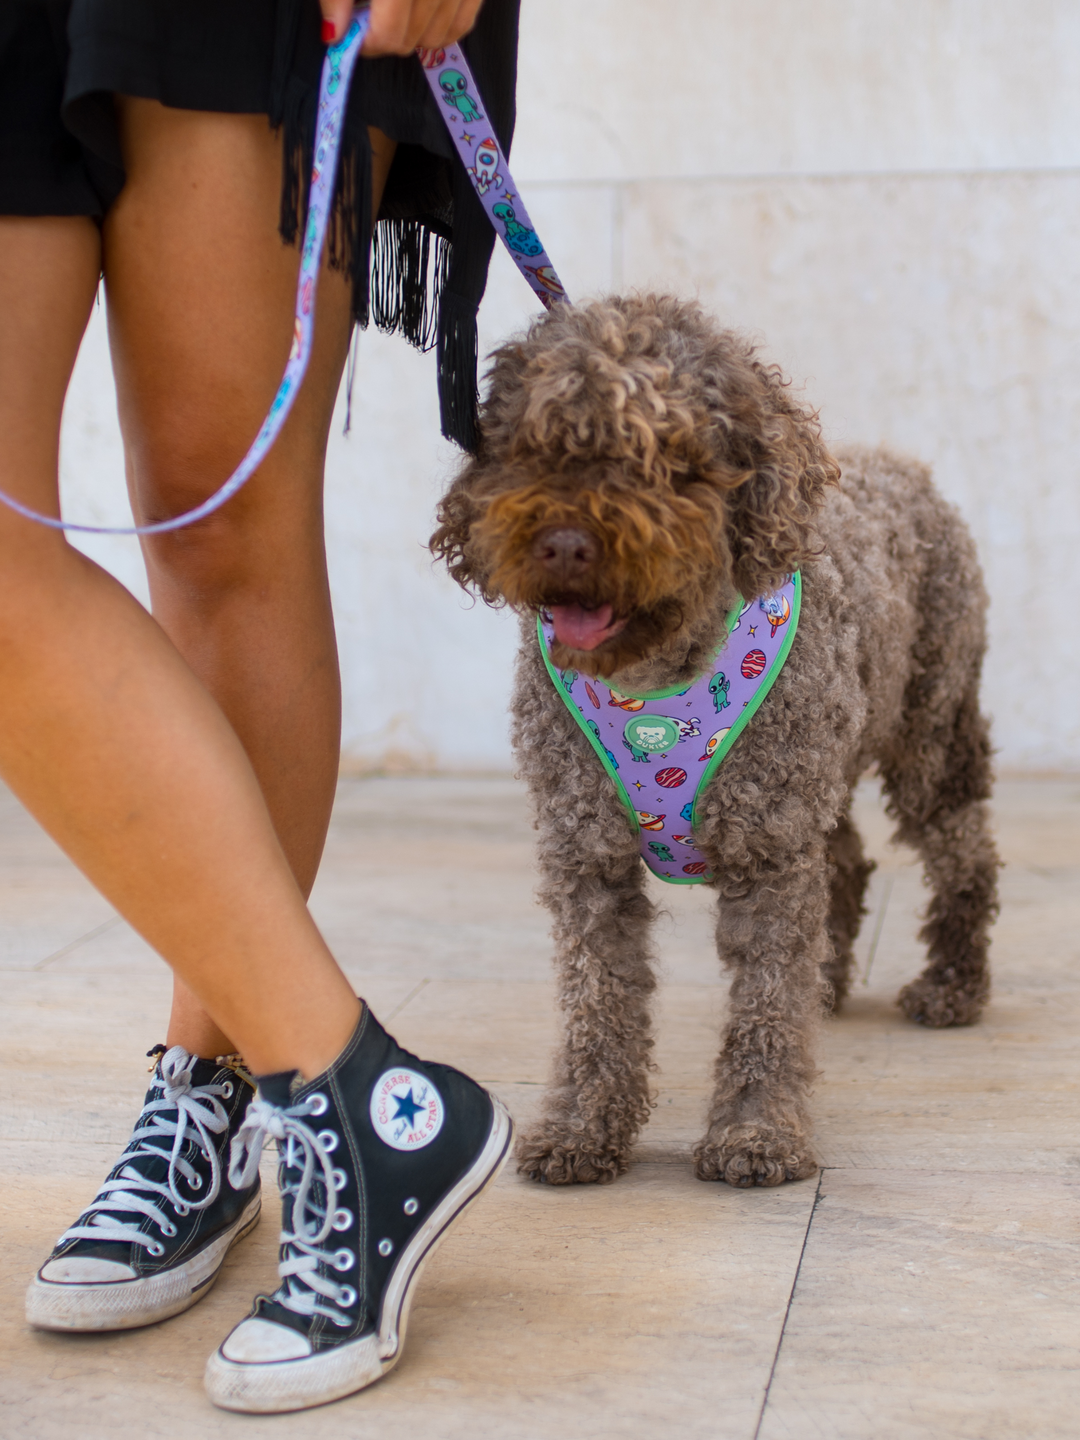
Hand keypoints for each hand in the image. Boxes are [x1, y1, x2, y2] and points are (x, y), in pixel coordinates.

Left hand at [319, 0, 485, 54]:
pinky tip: (424, 15)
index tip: (353, 34)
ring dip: (414, 35)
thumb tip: (334, 37)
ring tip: (398, 11)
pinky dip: (442, 29)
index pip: (388, 35)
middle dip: (388, 38)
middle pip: (411, 39)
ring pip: (438, 37)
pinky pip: (462, 24)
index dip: (367, 43)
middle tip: (373, 19)